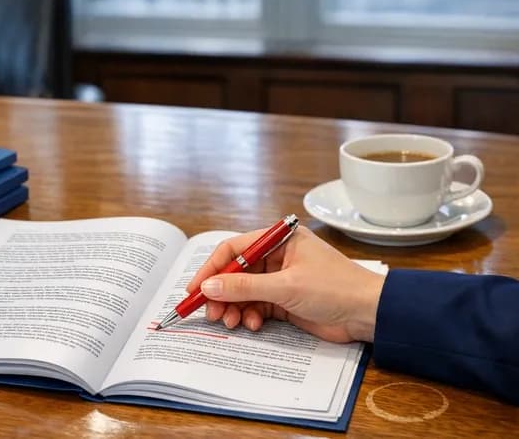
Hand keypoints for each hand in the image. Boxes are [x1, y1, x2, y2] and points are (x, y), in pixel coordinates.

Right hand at [185, 226, 385, 342]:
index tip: (195, 288)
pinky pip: (256, 306)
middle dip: (221, 293)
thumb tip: (209, 287)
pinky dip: (250, 316)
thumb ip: (244, 287)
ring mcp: (280, 279)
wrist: (369, 314)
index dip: (212, 269)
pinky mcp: (285, 301)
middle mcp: (277, 257)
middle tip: (210, 312)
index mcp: (279, 240)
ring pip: (244, 292)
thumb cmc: (337, 289)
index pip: (234, 249)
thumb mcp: (286, 287)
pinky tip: (253, 324)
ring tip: (230, 322)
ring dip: (234, 308)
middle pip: (236, 273)